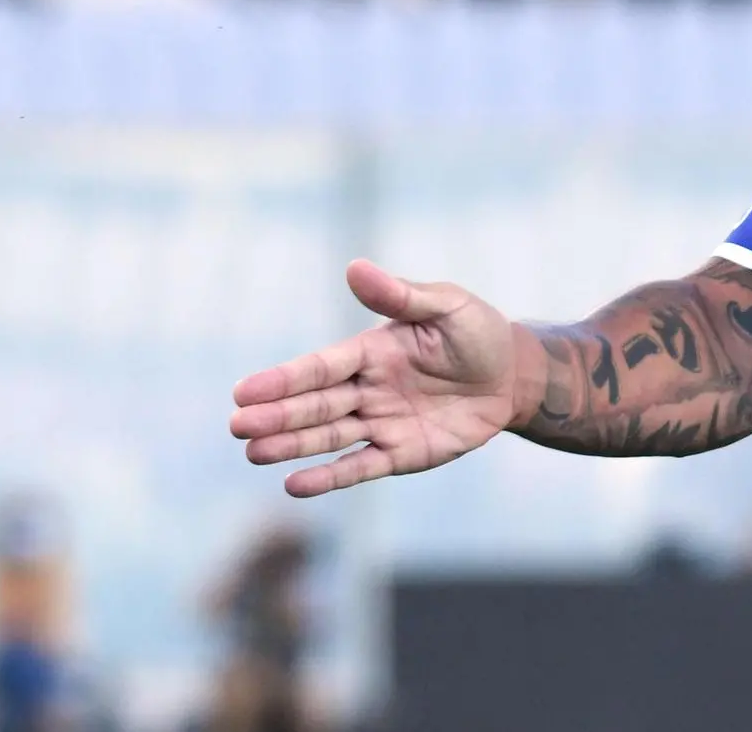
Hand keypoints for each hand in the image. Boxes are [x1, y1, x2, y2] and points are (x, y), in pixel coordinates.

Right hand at [229, 261, 534, 496]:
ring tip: (253, 453)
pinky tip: (295, 484)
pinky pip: (361, 467)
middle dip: (276, 416)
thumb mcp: (445, 306)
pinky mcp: (402, 453)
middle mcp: (367, 388)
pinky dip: (330, 477)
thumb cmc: (477, 333)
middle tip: (237, 426)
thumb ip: (400, 294)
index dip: (283, 379)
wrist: (514, 375)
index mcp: (370, 351)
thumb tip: (354, 267)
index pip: (320, 367)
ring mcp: (382, 423)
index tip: (243, 390)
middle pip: (314, 404)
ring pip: (328, 436)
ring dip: (291, 446)